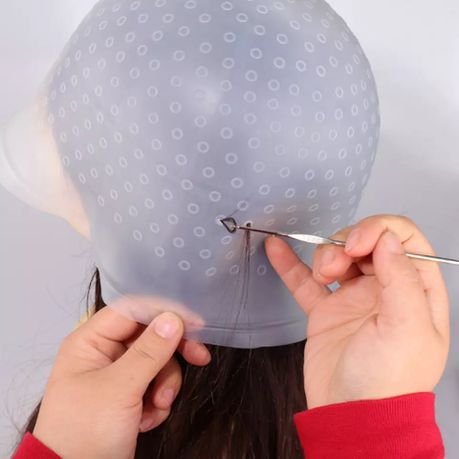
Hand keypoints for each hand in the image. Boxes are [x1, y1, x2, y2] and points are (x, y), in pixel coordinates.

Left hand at [32, 302, 210, 458]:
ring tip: (157, 408)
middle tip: (200, 359)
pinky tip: (147, 420)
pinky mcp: (128, 397)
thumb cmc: (86, 431)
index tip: (196, 323)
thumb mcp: (119, 389)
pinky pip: (155, 384)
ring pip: (157, 362)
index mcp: (91, 341)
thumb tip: (174, 318)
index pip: (132, 310)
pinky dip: (157, 402)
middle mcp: (104, 353)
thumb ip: (149, 351)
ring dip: (165, 385)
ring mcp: (117, 376)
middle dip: (171, 353)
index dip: (164, 312)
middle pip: (149, 335)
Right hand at [265, 214, 449, 408]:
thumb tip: (388, 239)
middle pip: (367, 243)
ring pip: (338, 257)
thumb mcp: (407, 329)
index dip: (379, 231)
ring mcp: (353, 299)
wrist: (351, 417)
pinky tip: (277, 249)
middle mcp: (386, 290)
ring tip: (321, 275)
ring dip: (324, 255)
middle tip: (335, 264)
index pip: (405, 240)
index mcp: (416, 291)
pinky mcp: (326, 311)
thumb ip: (401, 279)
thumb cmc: (388, 383)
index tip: (356, 244)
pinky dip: (291, 264)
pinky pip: (306, 281)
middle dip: (346, 243)